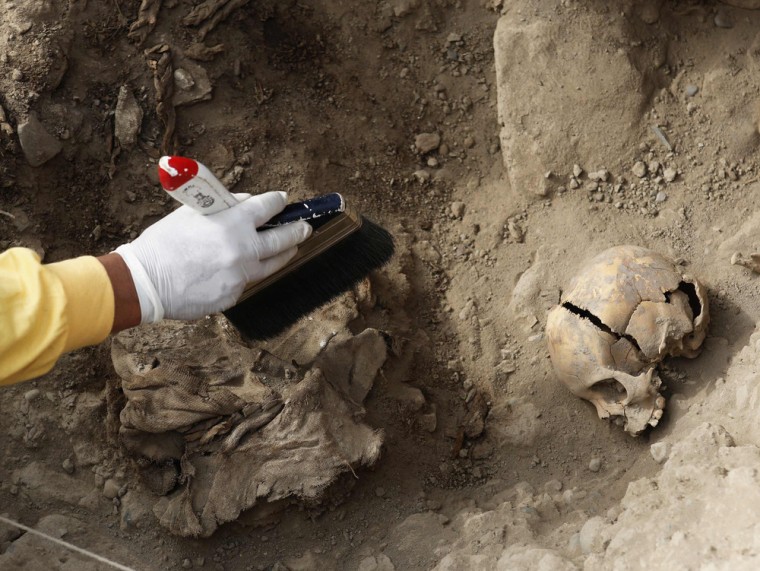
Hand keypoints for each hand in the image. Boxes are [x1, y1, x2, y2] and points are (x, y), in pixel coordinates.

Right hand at [114, 191, 311, 322]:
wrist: (146, 281)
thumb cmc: (164, 243)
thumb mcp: (192, 213)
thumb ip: (223, 207)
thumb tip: (245, 203)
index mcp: (233, 222)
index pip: (267, 207)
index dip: (277, 202)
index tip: (283, 200)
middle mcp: (244, 248)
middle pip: (283, 238)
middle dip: (297, 230)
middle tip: (305, 227)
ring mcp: (241, 274)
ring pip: (272, 264)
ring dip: (284, 254)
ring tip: (292, 248)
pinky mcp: (234, 294)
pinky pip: (247, 282)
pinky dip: (246, 274)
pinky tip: (241, 269)